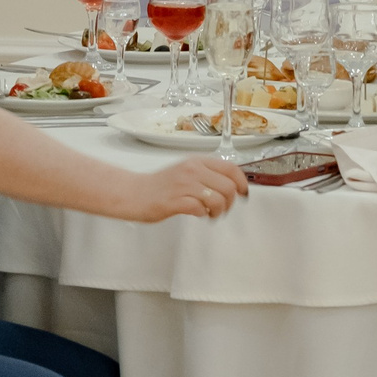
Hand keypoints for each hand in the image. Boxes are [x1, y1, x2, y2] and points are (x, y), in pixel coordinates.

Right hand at [115, 158, 250, 223]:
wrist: (133, 193)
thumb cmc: (160, 185)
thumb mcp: (186, 171)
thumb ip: (207, 174)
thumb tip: (232, 184)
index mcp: (197, 161)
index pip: (231, 168)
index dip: (242, 182)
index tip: (243, 193)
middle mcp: (192, 170)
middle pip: (228, 187)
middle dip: (230, 202)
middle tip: (222, 209)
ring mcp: (183, 185)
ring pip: (218, 199)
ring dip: (218, 211)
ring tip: (211, 214)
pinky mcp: (175, 201)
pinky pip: (200, 209)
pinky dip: (203, 214)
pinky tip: (198, 214)